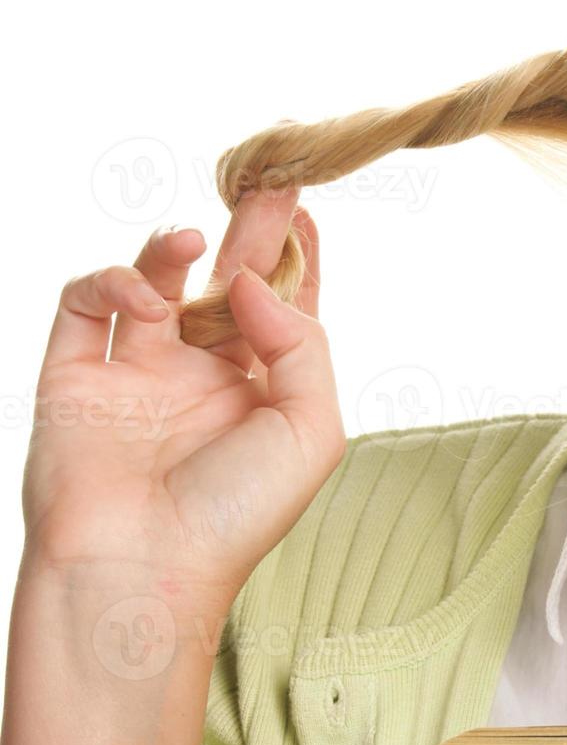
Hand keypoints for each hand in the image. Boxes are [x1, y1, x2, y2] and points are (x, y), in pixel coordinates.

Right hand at [20, 187, 345, 619]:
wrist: (141, 568)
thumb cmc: (236, 513)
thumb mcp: (312, 430)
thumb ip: (302, 343)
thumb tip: (253, 280)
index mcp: (263, 391)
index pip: (285, 308)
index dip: (298, 258)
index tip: (309, 208)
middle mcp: (203, 376)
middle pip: (229, 280)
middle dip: (249, 229)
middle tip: (269, 176)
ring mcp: (139, 373)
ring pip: (157, 282)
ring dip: (174, 249)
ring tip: (196, 237)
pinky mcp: (76, 375)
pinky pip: (88, 304)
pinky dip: (114, 280)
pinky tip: (147, 293)